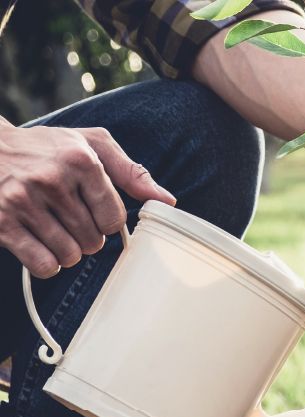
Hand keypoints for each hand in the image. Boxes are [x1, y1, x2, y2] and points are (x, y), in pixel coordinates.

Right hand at [0, 124, 174, 277]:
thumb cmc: (46, 147)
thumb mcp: (91, 144)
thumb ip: (131, 171)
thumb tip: (168, 201)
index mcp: (80, 160)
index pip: (114, 218)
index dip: (108, 222)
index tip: (96, 212)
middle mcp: (51, 180)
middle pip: (93, 240)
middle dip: (88, 237)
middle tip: (72, 221)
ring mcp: (22, 202)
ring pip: (70, 255)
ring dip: (68, 252)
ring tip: (56, 231)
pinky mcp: (2, 223)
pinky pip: (42, 264)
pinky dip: (47, 264)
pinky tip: (41, 245)